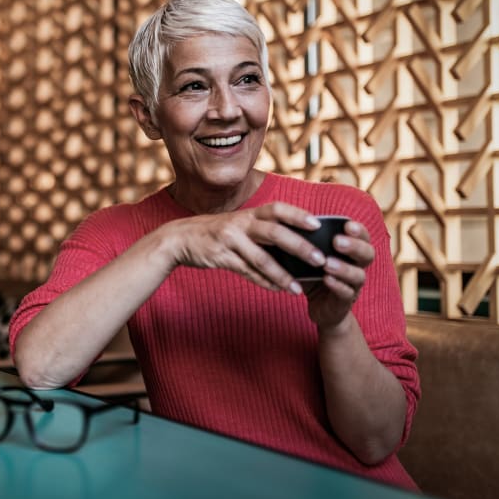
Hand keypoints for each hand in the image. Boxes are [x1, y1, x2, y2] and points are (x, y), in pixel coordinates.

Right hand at [167, 202, 326, 294]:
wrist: (179, 239)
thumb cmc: (215, 232)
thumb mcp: (237, 223)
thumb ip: (261, 230)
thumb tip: (294, 243)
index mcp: (248, 213)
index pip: (277, 209)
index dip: (297, 214)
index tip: (317, 224)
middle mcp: (240, 223)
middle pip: (274, 232)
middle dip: (299, 246)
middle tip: (320, 259)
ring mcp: (230, 240)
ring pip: (261, 258)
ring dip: (282, 274)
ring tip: (298, 288)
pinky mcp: (221, 257)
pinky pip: (246, 272)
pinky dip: (263, 282)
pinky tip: (276, 289)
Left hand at [304, 221, 374, 329]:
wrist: (319, 306)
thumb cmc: (315, 274)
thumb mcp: (310, 256)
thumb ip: (306, 241)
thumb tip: (288, 220)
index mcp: (351, 252)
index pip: (362, 237)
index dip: (358, 230)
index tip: (347, 224)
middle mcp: (357, 266)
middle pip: (367, 254)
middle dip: (354, 246)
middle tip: (337, 241)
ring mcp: (353, 285)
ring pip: (358, 275)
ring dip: (344, 268)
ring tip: (327, 263)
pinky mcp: (344, 301)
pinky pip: (346, 293)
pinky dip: (337, 285)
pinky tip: (326, 279)